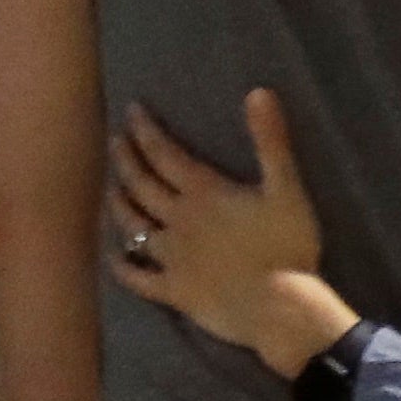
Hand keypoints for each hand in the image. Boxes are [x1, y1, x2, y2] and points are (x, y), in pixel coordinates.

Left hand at [106, 91, 357, 379]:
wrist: (280, 308)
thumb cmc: (288, 247)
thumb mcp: (286, 188)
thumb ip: (271, 141)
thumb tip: (257, 92)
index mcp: (204, 193)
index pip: (164, 154)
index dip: (146, 131)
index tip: (132, 112)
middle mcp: (179, 221)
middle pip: (142, 185)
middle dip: (126, 159)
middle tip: (115, 141)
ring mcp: (172, 258)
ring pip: (134, 226)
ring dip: (120, 204)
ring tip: (112, 188)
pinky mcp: (174, 291)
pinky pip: (138, 278)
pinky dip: (123, 265)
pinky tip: (113, 255)